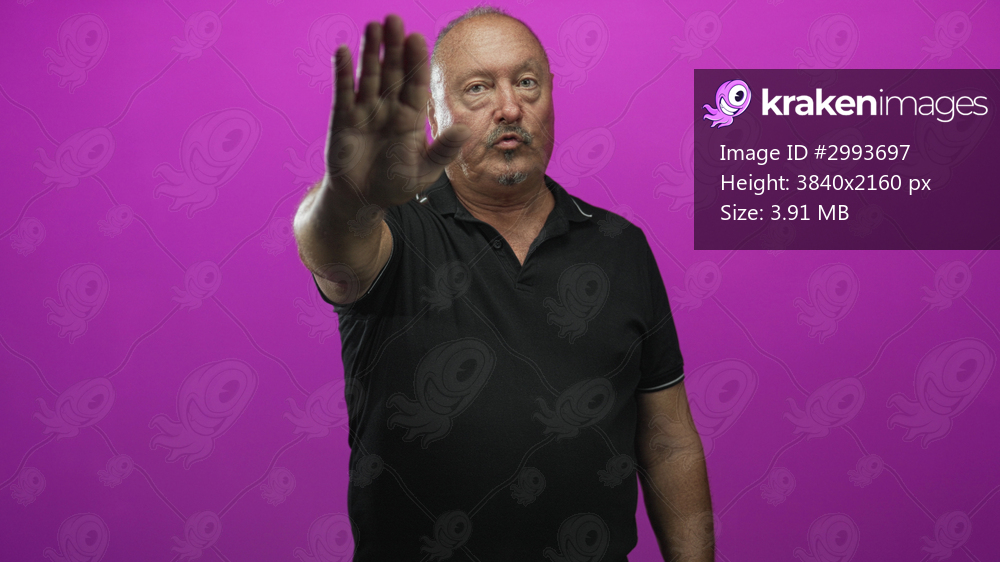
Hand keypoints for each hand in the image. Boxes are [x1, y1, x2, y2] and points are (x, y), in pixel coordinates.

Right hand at [326, 14, 469, 207]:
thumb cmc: (395, 185)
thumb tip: (464, 129)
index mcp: (410, 118)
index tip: (418, 39)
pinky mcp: (342, 118)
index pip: (416, 83)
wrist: (362, 200)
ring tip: (373, 26)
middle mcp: (389, 108)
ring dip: (370, 51)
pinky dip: (343, 72)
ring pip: (370, 75)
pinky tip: (344, 52)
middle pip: (393, 72)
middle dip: (394, 47)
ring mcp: (365, 110)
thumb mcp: (424, 171)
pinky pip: (344, 91)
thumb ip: (444, 150)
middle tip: (394, 19)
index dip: (416, 62)